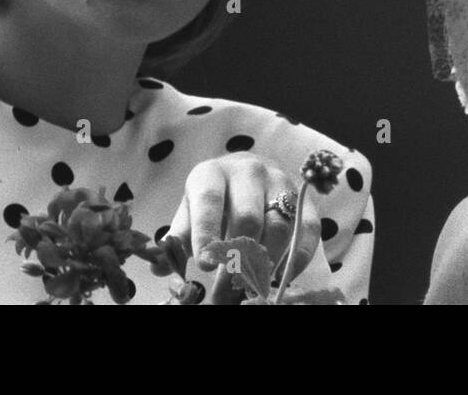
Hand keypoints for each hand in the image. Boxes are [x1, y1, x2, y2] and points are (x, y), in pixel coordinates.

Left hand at [166, 153, 319, 302]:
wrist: (248, 173)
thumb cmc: (214, 199)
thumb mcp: (190, 210)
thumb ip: (178, 237)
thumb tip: (159, 267)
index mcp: (212, 174)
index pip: (209, 202)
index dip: (206, 234)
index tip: (204, 265)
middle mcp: (248, 172)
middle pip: (248, 217)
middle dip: (237, 261)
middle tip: (226, 294)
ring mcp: (280, 183)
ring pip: (279, 227)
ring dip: (266, 265)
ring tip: (252, 291)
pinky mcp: (303, 199)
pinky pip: (307, 230)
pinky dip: (297, 259)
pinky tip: (280, 279)